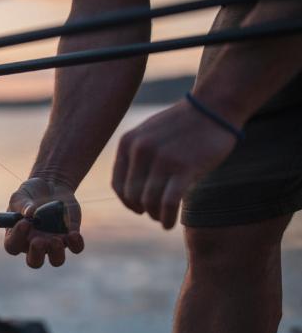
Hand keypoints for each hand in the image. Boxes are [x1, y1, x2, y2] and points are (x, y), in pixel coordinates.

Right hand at [4, 177, 83, 267]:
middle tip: (39, 241)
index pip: (13, 246)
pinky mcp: (70, 237)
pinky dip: (76, 244)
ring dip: (57, 253)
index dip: (17, 237)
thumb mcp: (21, 195)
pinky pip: (75, 247)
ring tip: (56, 239)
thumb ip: (22, 205)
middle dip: (37, 254)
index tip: (24, 222)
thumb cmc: (30, 193)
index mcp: (17, 236)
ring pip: (56, 260)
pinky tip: (73, 233)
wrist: (50, 186)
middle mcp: (34, 244)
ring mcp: (53, 243)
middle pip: (34, 261)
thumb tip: (30, 213)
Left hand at [112, 99, 237, 228]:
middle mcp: (140, 150)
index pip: (118, 184)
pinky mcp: (184, 168)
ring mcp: (161, 159)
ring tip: (163, 218)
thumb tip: (129, 193)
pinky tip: (169, 225)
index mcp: (127, 142)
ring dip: (156, 215)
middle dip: (143, 209)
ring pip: (149, 202)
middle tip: (155, 213)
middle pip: (132, 195)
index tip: (138, 208)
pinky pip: (169, 203)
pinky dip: (167, 218)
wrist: (214, 107)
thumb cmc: (182, 125)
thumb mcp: (148, 133)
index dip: (127, 201)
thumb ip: (136, 156)